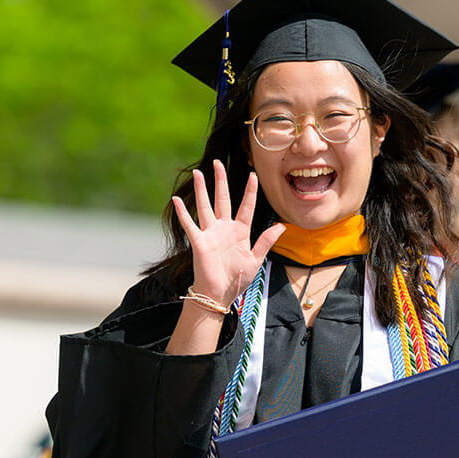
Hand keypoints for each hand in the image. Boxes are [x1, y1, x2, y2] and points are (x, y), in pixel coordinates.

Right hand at [172, 160, 284, 303]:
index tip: (253, 175)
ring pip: (205, 206)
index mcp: (241, 231)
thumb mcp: (256, 259)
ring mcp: (211, 233)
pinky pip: (190, 224)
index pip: (246, 206)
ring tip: (198, 173)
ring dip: (202, 189)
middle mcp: (224, 228)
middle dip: (220, 181)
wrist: (220, 295)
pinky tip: (176, 200)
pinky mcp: (199, 242)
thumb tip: (282, 226)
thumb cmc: (238, 279)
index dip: (250, 191)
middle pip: (223, 199)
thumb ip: (266, 241)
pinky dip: (183, 212)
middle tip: (218, 163)